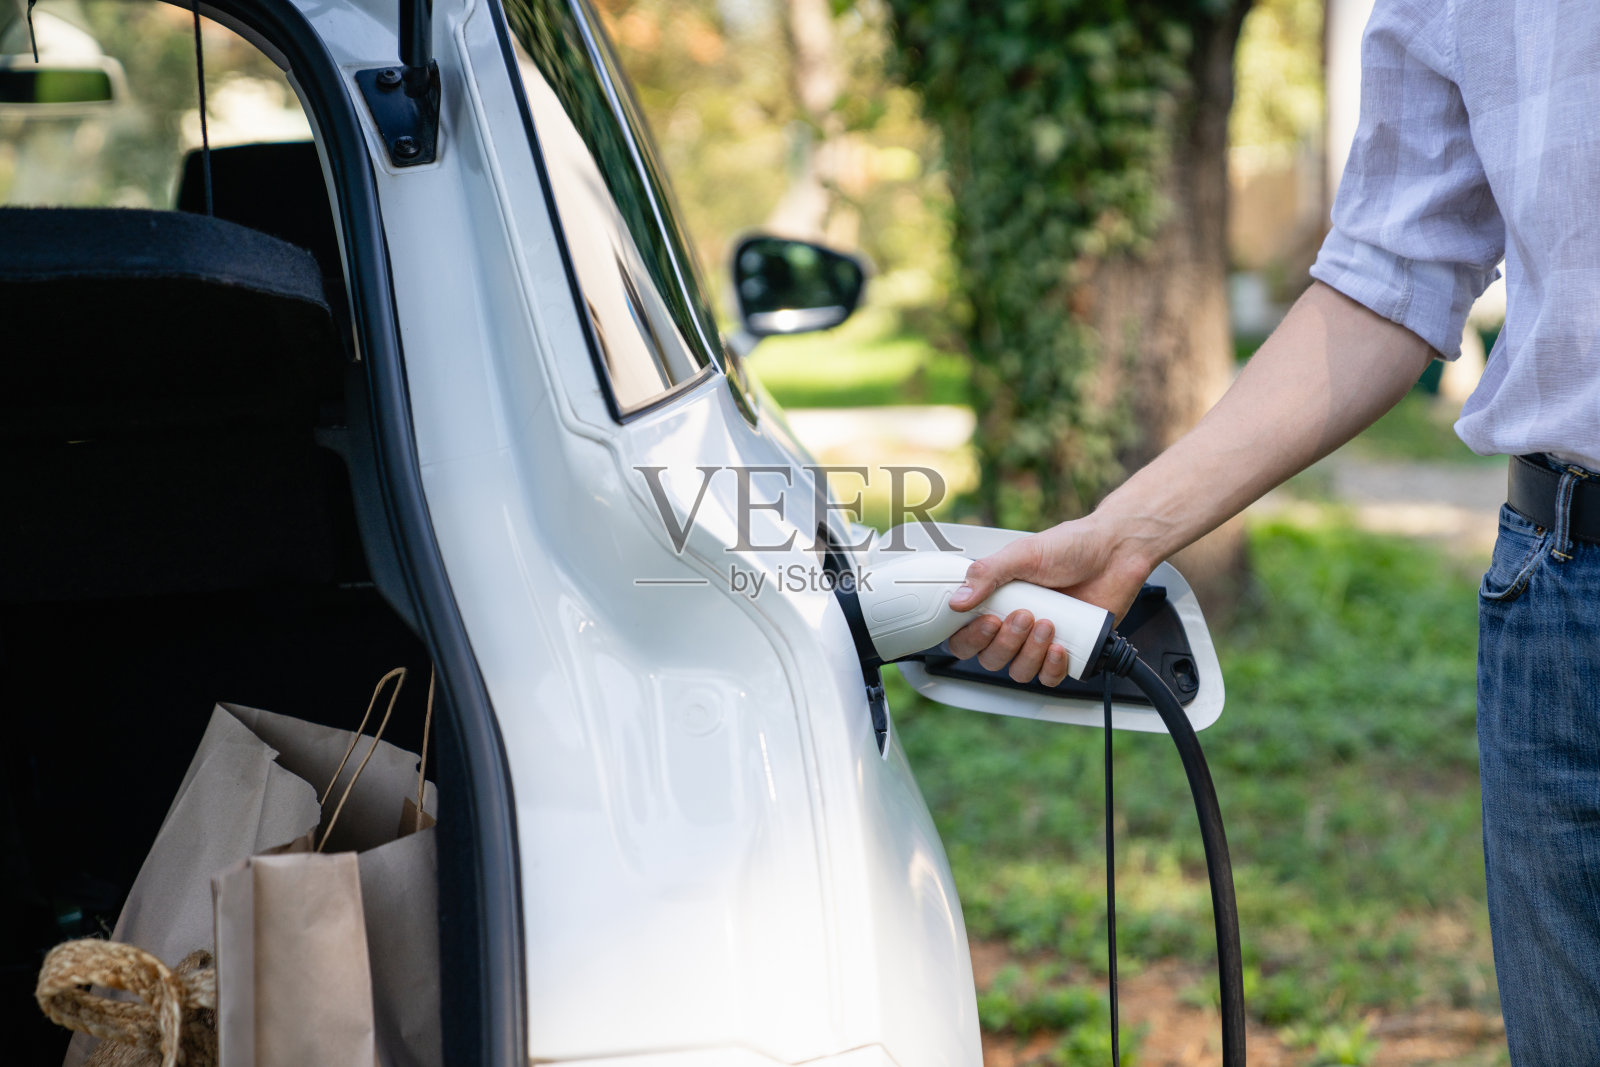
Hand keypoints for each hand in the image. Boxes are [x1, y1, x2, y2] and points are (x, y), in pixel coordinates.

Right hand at [945, 517, 1152, 684]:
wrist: (1115, 552)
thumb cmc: (1072, 546)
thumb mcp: (1023, 553)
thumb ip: (987, 574)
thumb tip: (957, 600)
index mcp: (997, 601)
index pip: (965, 635)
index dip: (971, 638)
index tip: (988, 621)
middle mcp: (1015, 624)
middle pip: (991, 658)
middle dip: (1006, 642)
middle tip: (1025, 615)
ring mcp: (1040, 640)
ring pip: (1019, 670)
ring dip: (1030, 653)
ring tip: (1048, 624)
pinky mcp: (1067, 651)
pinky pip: (1049, 677)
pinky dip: (1052, 667)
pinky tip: (1061, 646)